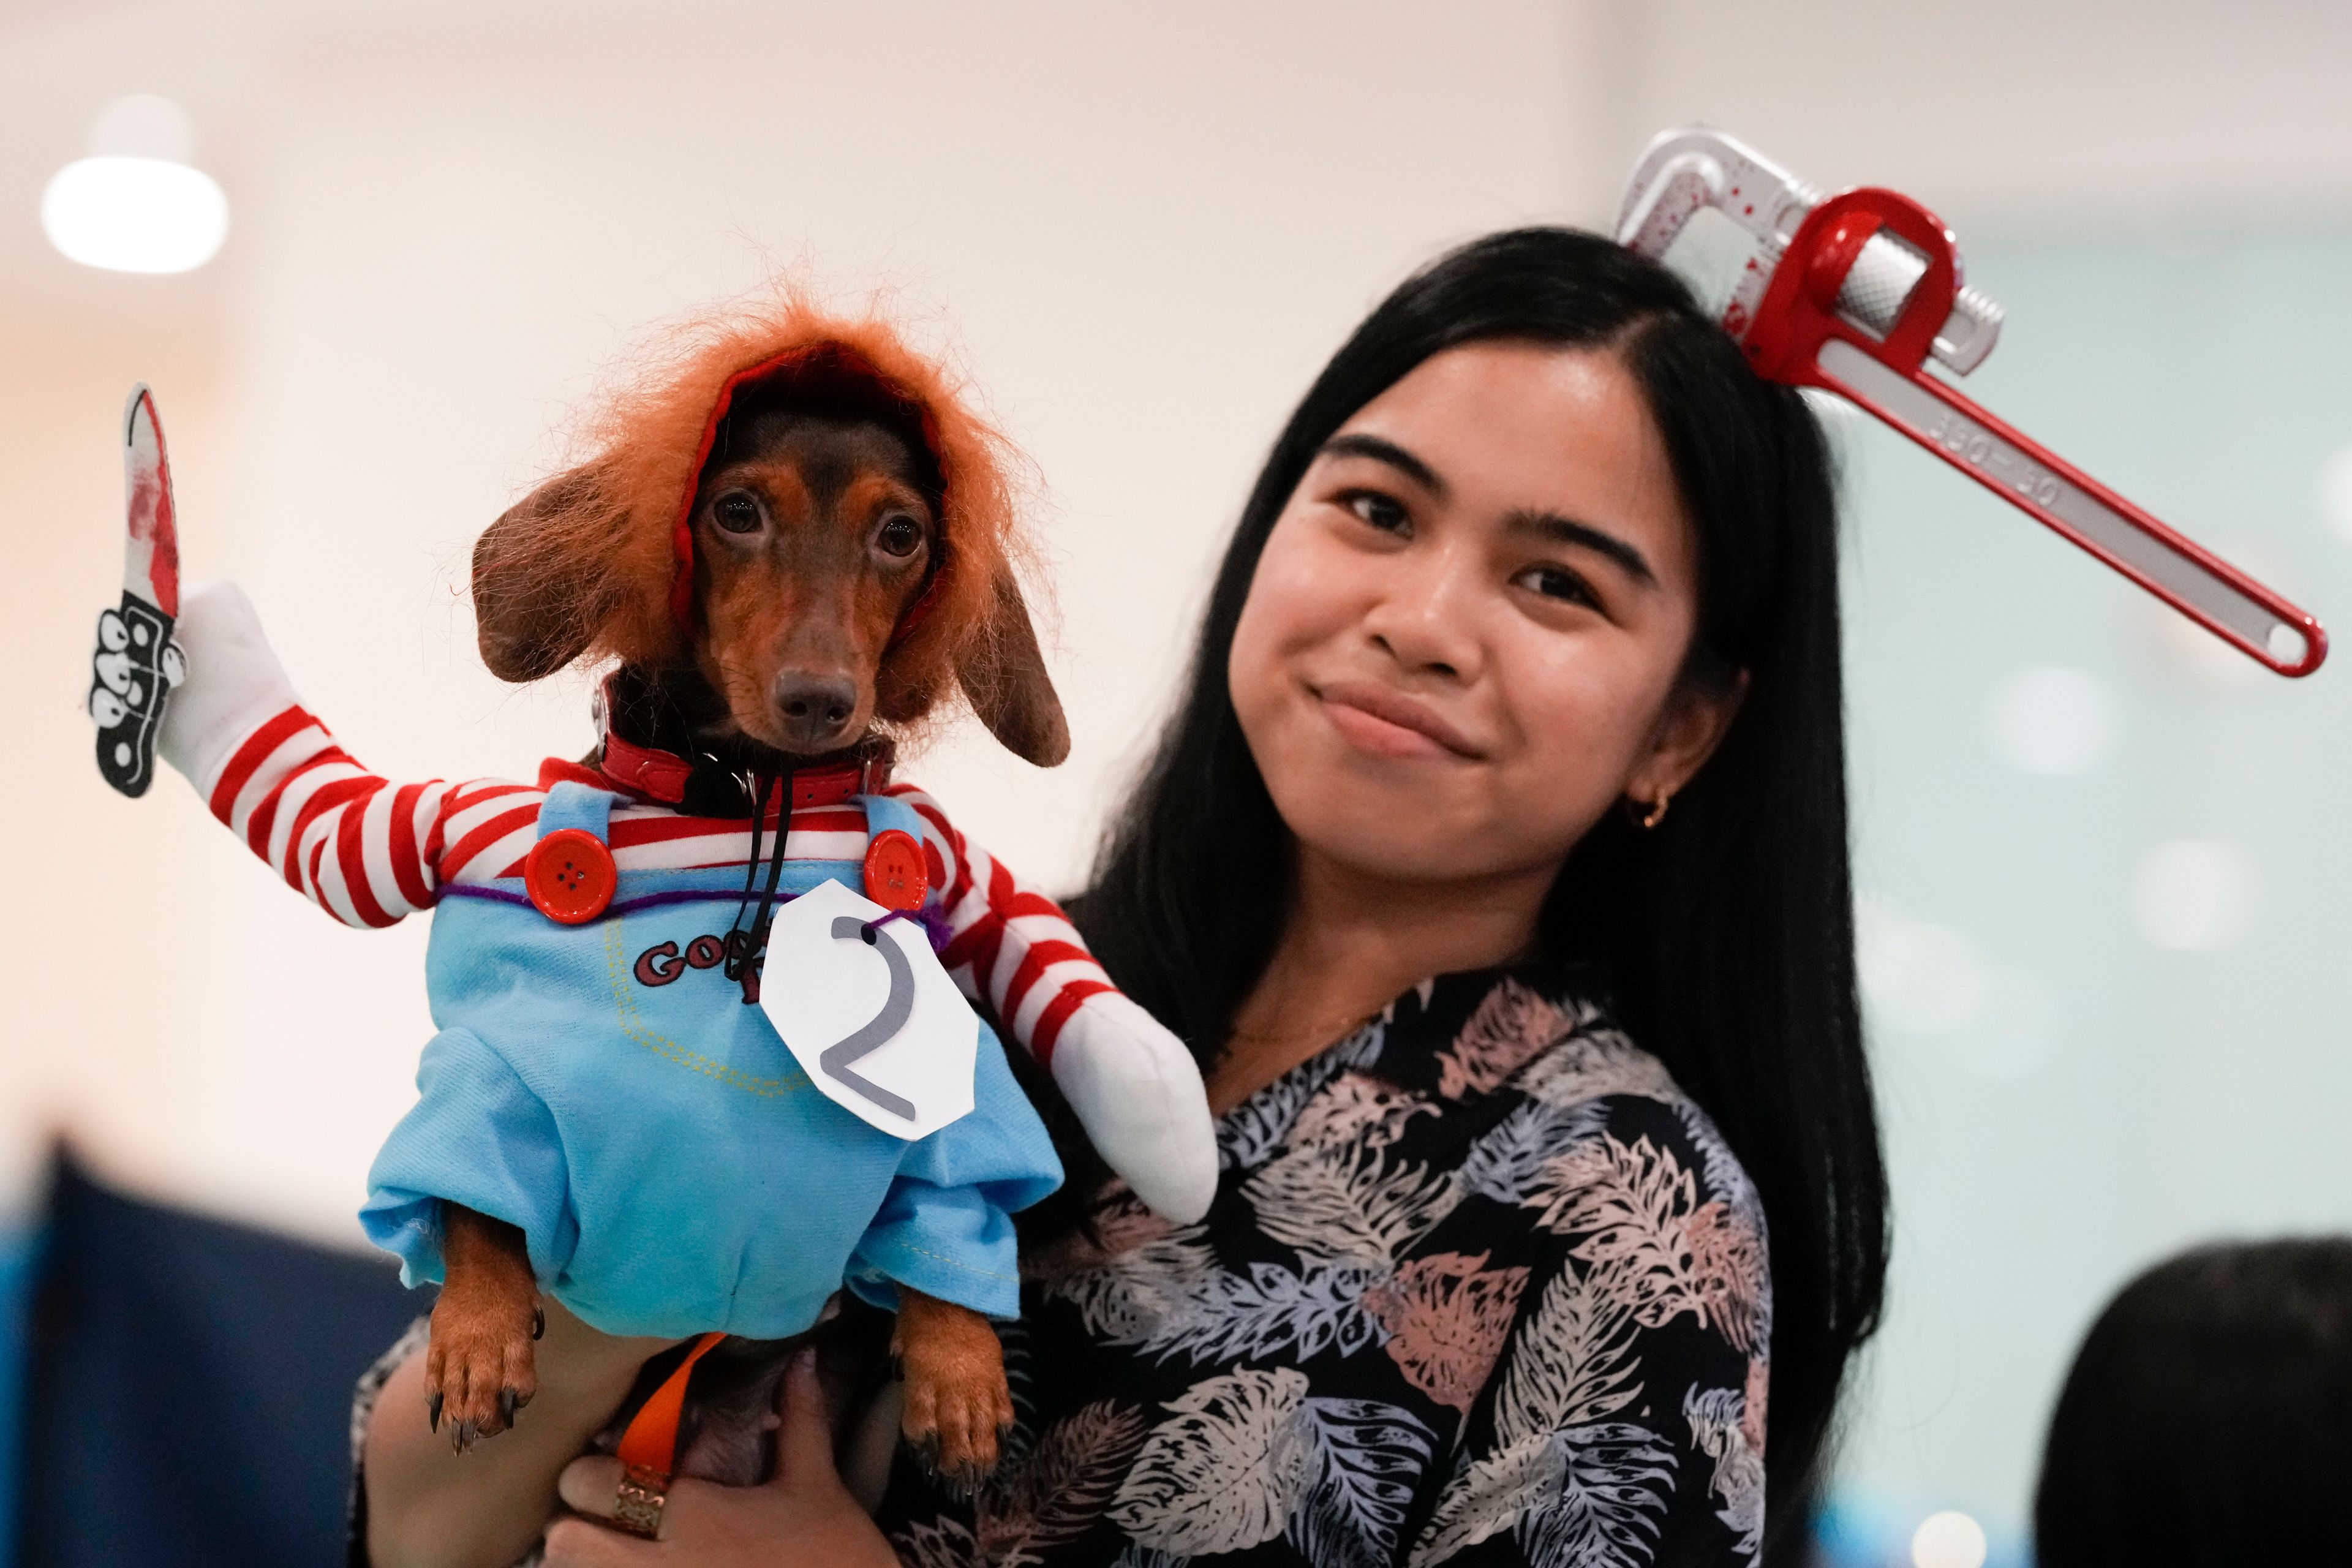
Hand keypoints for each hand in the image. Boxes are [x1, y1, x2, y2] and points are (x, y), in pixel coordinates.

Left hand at [543, 1349, 898, 1567]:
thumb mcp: (816, 1482)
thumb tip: (803, 1357)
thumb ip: (800, 1419)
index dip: (590, 1475)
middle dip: (576, 1523)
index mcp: (694, 1514)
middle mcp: (661, 1562)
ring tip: (612, 1551)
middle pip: (564, 1539)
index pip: (593, 1483)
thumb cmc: (836, 1554)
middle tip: (603, 1516)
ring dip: (583, 1561)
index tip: (609, 1471)